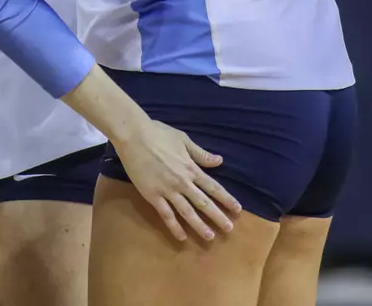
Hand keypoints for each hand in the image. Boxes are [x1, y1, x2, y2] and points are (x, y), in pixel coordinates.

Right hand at [110, 119, 240, 243]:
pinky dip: (174, 227)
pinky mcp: (153, 196)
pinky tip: (181, 237)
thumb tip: (219, 161)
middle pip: (204, 203)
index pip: (213, 187)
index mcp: (191, 168)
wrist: (134, 136)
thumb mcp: (183, 139)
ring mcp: (168, 190)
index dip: (226, 199)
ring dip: (199, 225)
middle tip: (229, 229)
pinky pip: (166, 215)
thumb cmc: (158, 134)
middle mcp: (183, 182)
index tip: (237, 210)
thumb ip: (201, 154)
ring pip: (187, 212)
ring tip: (210, 237)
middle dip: (218, 216)